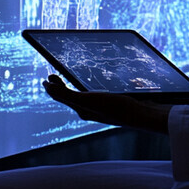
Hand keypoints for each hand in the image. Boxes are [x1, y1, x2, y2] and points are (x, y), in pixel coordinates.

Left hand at [43, 75, 170, 133]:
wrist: (142, 114)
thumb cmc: (114, 107)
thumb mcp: (87, 99)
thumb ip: (66, 94)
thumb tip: (47, 86)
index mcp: (82, 109)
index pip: (62, 96)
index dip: (53, 86)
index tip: (47, 75)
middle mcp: (91, 109)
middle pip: (71, 95)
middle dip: (63, 85)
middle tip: (55, 74)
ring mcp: (103, 105)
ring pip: (85, 94)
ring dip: (77, 85)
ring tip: (73, 76)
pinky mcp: (115, 101)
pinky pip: (98, 92)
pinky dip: (92, 85)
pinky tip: (99, 79)